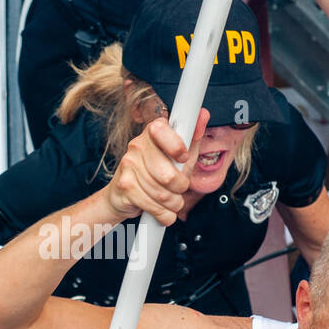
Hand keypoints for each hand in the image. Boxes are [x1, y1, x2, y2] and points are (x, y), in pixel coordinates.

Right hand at [103, 108, 207, 225]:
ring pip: (162, 193)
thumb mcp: (179, 157)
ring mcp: (128, 166)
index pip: (161, 130)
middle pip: (168, 175)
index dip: (176, 147)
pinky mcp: (124, 186)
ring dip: (173, 203)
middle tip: (180, 188)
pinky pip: (152, 206)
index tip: (183, 158)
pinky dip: (164, 214)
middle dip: (180, 187)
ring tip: (171, 200)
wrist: (124, 195)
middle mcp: (137, 145)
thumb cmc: (157, 173)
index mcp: (152, 133)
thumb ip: (192, 139)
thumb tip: (203, 114)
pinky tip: (162, 210)